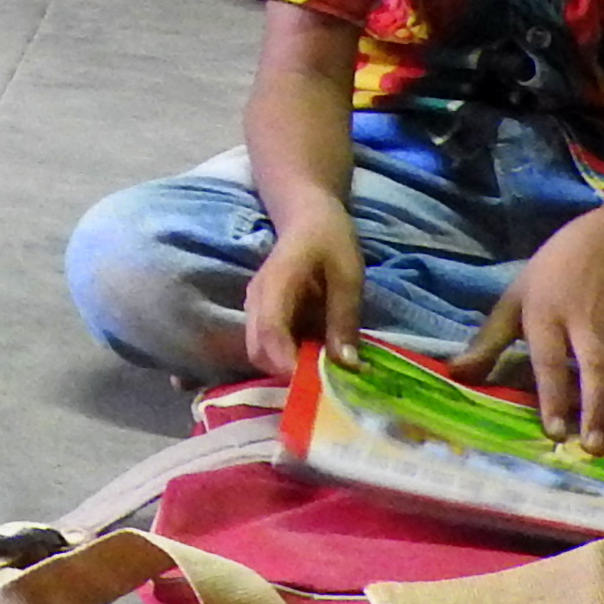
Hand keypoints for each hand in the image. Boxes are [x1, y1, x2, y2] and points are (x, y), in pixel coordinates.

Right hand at [237, 214, 362, 377]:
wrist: (306, 214)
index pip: (270, 331)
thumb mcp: (348, 275)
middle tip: (324, 389)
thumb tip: (346, 366)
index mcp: (276, 285)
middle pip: (257, 350)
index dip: (287, 363)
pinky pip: (266, 346)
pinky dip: (286, 361)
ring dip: (285, 371)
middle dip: (285, 376)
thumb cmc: (329, 239)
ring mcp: (255, 308)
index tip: (315, 387)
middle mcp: (256, 300)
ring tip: (321, 380)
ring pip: (258, 352)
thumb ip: (344, 318)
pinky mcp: (262, 316)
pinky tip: (313, 364)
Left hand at [458, 217, 603, 455]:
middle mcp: (588, 323)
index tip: (554, 431)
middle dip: (597, 409)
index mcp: (547, 315)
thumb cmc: (548, 277)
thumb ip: (487, 342)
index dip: (553, 395)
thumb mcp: (512, 300)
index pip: (550, 359)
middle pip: (596, 369)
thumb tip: (455, 373)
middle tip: (594, 448)